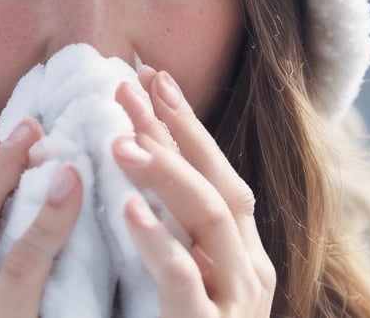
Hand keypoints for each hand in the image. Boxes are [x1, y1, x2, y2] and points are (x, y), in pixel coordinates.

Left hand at [112, 68, 275, 316]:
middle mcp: (247, 269)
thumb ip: (165, 230)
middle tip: (128, 85)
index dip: (184, 124)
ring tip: (122, 138)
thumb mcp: (178, 278)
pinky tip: (126, 209)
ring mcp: (236, 301)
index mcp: (237, 252)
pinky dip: (159, 242)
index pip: (214, 173)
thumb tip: (128, 169)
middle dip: (175, 132)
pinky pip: (184, 283)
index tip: (148, 75)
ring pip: (211, 222)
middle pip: (217, 184)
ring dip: (167, 175)